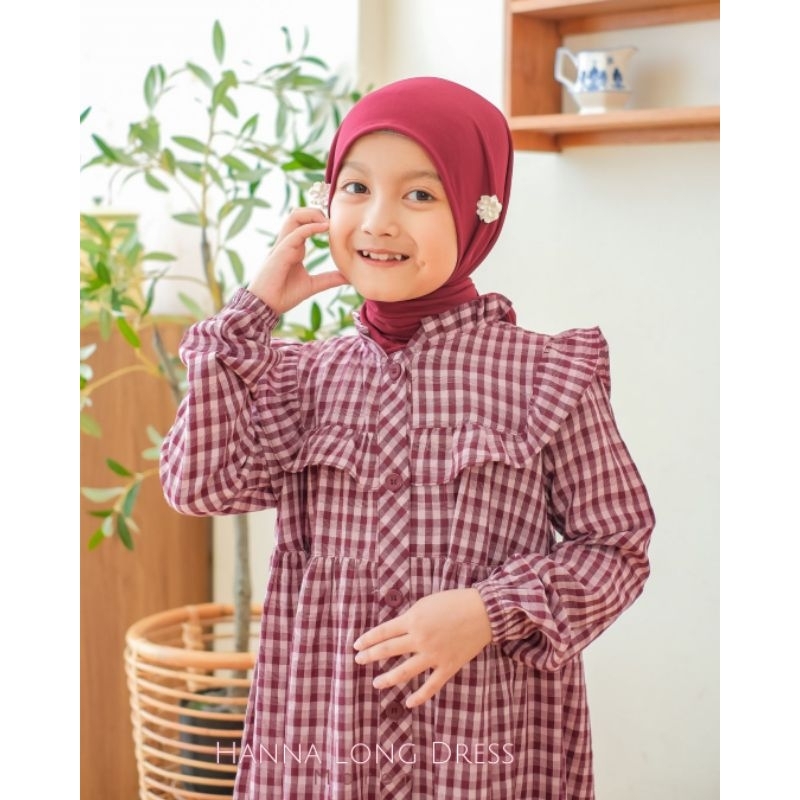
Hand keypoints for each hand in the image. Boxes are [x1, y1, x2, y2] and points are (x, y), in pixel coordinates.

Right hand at [248, 207, 347, 313]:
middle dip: (316, 211)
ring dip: (312, 214)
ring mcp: (283, 245)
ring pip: (294, 217)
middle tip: (334, 220)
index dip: (320, 220)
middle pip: (298, 214)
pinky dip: (310, 227)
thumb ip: (329, 279)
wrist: (266, 306)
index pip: (305, 224)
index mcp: (294, 248)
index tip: (337, 225)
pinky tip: (324, 227)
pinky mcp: (281, 252)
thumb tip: (348, 278)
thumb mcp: (312, 285)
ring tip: (328, 221)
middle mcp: (288, 243)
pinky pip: (296, 233)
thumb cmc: (284, 294)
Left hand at [353, 588, 492, 707]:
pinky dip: (419, 696)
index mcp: (413, 620)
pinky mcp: (448, 666)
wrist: (484, 612)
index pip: (383, 632)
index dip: (368, 639)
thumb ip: (411, 618)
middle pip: (388, 650)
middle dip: (370, 656)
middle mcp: (420, 639)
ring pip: (404, 671)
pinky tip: (408, 702)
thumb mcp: (426, 603)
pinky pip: (431, 686)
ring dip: (388, 678)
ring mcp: (433, 655)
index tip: (356, 645)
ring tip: (376, 683)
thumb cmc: (454, 602)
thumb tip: (396, 630)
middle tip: (358, 661)